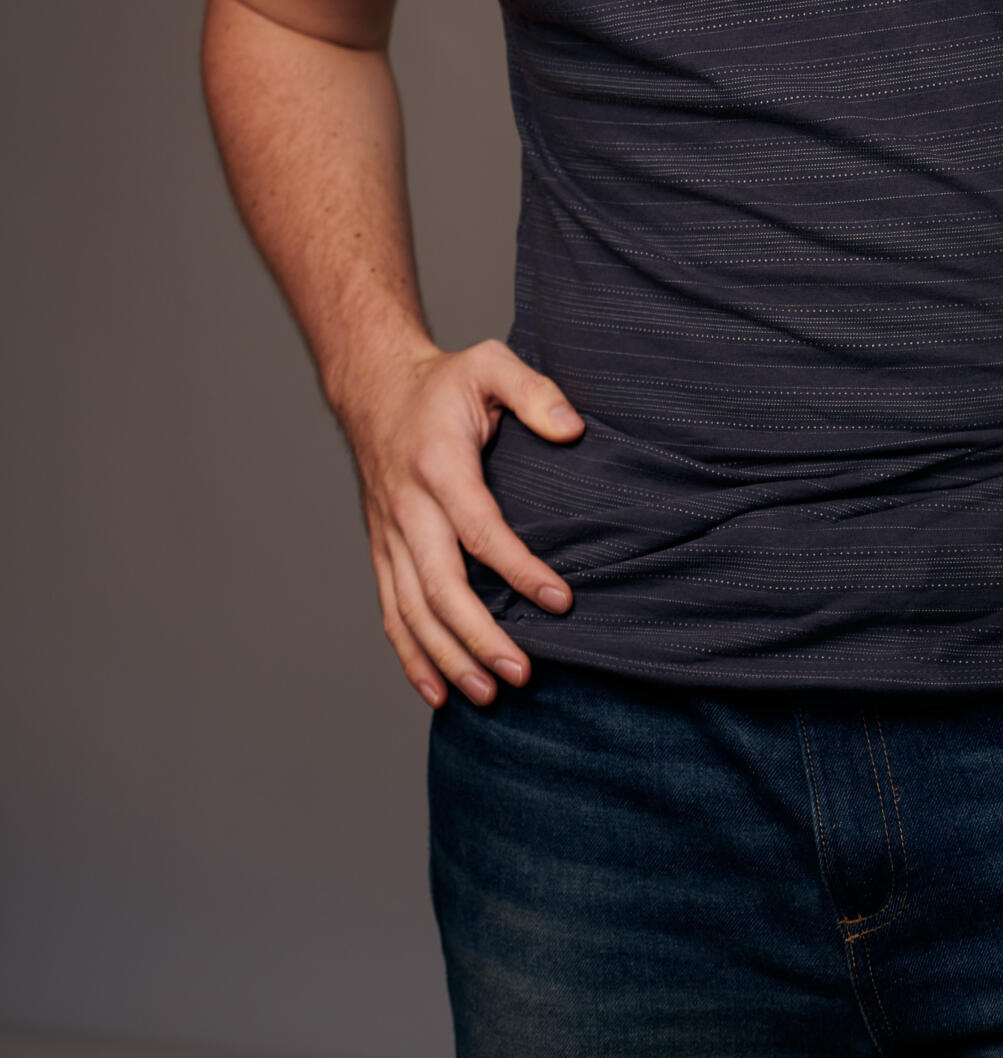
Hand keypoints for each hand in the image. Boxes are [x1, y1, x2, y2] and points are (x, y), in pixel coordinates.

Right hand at [346, 337, 583, 708]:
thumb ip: (535, 390)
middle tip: (523, 675)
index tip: (560, 602)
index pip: (480, 530)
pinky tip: (438, 692)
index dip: (519, 570)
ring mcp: (390, 535)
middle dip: (480, 637)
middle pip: (440, 587)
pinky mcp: (382, 551)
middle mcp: (408, 508)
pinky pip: (392, 612)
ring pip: (412, 611)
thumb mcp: (490, 363)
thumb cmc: (443, 382)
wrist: (374, 388)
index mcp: (439, 467)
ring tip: (489, 694)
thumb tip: (574, 429)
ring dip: (448, 658)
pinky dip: (411, 656)